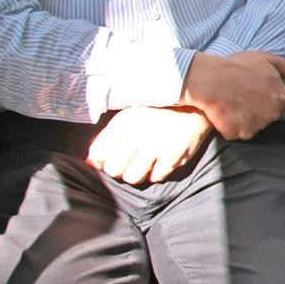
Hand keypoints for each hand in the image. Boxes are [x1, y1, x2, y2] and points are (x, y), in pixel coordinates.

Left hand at [87, 106, 211, 184]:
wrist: (195, 105)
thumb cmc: (158, 112)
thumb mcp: (130, 117)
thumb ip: (108, 138)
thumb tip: (89, 163)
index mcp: (122, 122)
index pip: (98, 154)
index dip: (103, 161)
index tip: (112, 157)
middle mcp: (136, 135)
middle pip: (113, 170)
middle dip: (120, 169)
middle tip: (131, 161)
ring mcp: (155, 146)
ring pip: (132, 178)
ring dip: (138, 173)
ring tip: (145, 163)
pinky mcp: (173, 155)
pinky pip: (155, 177)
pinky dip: (157, 172)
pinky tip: (161, 160)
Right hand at [181, 50, 284, 140]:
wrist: (212, 80)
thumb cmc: (238, 67)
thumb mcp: (265, 58)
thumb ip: (284, 67)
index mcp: (281, 98)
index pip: (284, 109)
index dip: (272, 104)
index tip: (259, 97)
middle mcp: (272, 115)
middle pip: (269, 119)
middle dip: (260, 112)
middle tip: (244, 100)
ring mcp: (256, 126)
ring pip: (253, 127)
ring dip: (246, 120)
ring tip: (233, 104)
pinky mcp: (238, 134)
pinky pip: (236, 133)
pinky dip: (231, 126)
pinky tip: (224, 113)